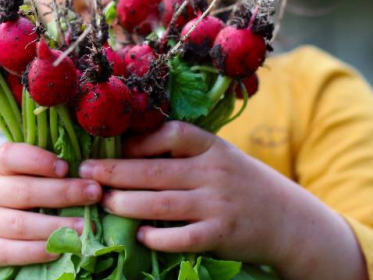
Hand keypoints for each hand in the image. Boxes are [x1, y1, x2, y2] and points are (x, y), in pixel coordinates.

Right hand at [0, 143, 102, 273]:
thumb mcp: (6, 177)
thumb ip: (34, 171)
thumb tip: (82, 168)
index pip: (10, 156)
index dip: (39, 160)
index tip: (66, 166)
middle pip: (24, 191)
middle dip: (64, 192)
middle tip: (94, 193)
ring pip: (21, 224)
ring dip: (57, 226)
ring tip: (86, 226)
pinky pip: (10, 252)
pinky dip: (37, 251)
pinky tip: (59, 249)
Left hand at [77, 121, 366, 278]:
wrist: (288, 220)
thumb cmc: (241, 185)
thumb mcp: (220, 157)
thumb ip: (184, 153)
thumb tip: (129, 147)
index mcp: (212, 147)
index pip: (173, 134)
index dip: (141, 139)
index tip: (115, 146)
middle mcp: (214, 172)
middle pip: (156, 171)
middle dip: (115, 171)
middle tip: (85, 172)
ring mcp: (218, 204)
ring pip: (163, 204)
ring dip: (128, 204)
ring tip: (103, 202)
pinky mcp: (221, 234)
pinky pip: (183, 237)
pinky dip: (159, 237)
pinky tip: (140, 236)